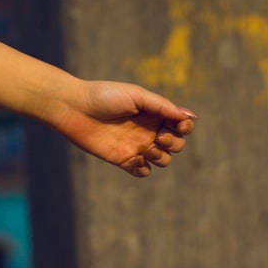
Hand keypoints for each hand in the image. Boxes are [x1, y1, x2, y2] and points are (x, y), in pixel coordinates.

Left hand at [52, 78, 195, 177]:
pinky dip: (144, 169)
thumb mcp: (137, 96)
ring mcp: (136, 146)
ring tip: (147, 149)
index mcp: (152, 112)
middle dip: (174, 143)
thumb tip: (191, 116)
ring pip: (163, 160)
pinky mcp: (123, 160)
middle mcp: (147, 129)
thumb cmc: (105, 96)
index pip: (180, 124)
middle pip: (176, 144)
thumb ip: (163, 106)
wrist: (76, 108)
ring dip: (162, 157)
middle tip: (159, 137)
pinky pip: (143, 172)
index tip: (180, 125)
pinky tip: (134, 159)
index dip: (185, 127)